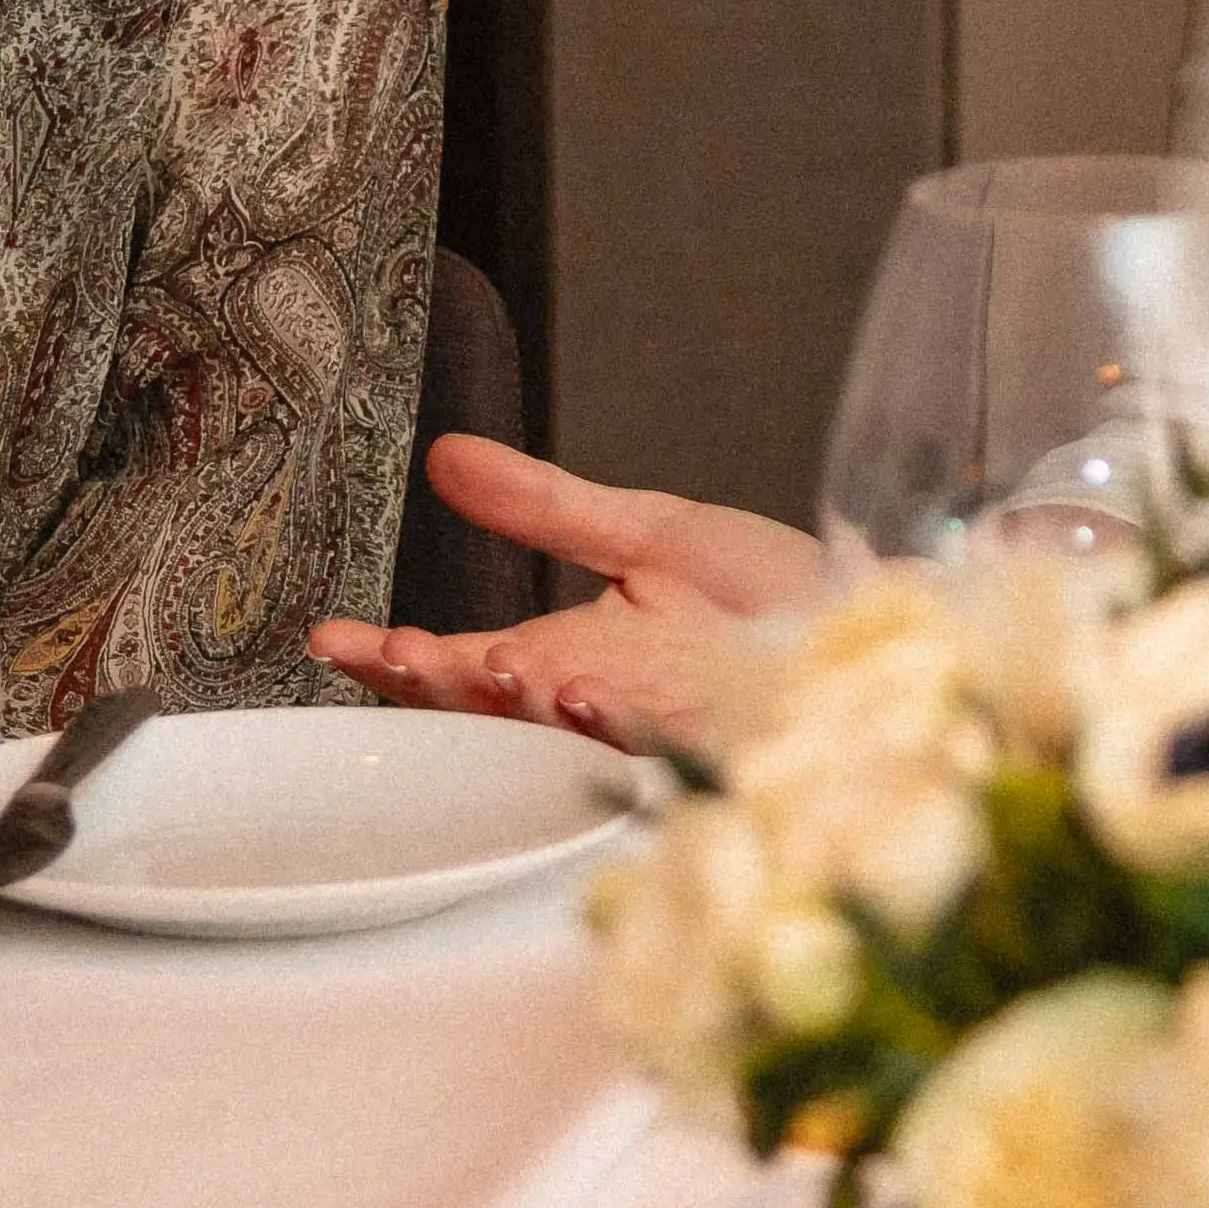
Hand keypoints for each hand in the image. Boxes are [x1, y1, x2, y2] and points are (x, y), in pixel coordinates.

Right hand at [307, 434, 822, 760]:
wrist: (877, 621)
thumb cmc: (768, 589)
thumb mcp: (646, 532)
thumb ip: (546, 504)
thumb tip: (445, 456)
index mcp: (561, 658)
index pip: (457, 664)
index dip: (392, 657)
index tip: (331, 639)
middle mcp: (591, 707)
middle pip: (488, 713)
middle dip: (437, 689)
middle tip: (401, 656)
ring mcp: (645, 735)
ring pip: (557, 740)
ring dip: (520, 708)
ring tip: (497, 666)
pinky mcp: (706, 751)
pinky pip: (645, 750)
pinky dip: (609, 727)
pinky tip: (584, 695)